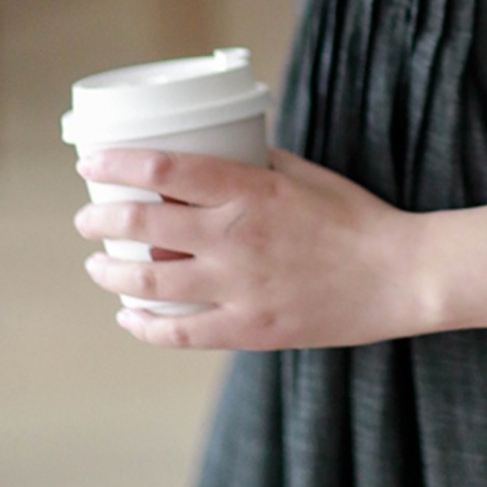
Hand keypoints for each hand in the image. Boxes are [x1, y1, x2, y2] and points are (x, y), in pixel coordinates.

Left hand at [73, 146, 432, 351]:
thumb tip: (223, 152)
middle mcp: (236, 237)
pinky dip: (144, 326)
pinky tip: (129, 318)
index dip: (119, 164)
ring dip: (111, 273)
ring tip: (98, 266)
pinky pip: (180, 334)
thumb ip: (260, 164)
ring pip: (149, 283)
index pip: (166, 168)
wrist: (399, 276)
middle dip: (101, 220)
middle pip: (144, 225)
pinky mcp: (249, 328)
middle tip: (87, 218)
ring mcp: (239, 287)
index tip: (91, 162)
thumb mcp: (307, 174)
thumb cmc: (357, 218)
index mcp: (251, 190)